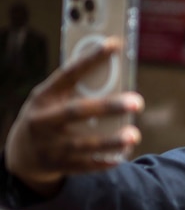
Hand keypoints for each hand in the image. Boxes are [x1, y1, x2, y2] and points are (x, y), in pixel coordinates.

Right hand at [4, 38, 143, 196]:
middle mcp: (43, 120)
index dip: (90, 58)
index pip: (68, 73)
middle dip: (108, 107)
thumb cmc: (49, 114)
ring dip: (110, 141)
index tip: (114, 43)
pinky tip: (123, 155)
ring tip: (134, 134)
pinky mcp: (57, 165)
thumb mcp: (52, 98)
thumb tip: (117, 74)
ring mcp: (49, 145)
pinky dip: (103, 162)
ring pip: (83, 144)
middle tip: (137, 101)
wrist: (22, 154)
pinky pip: (84, 165)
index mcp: (44, 96)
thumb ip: (78, 89)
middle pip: (77, 112)